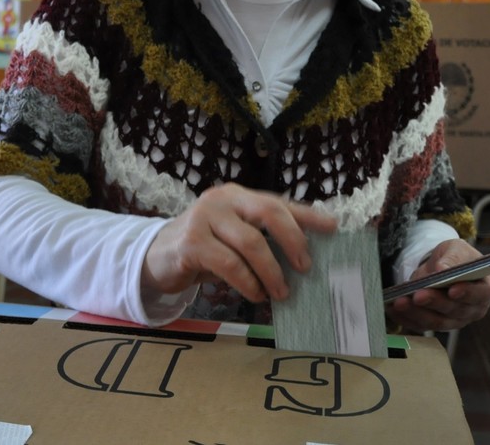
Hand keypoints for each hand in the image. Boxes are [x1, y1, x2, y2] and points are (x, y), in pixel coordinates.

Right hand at [143, 183, 336, 302]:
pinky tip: (255, 294)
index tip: (333, 229)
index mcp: (238, 195)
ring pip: (251, 242)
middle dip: (293, 241)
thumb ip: (261, 238)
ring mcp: (204, 217)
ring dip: (272, 271)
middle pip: (269, 213)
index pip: (278, 201)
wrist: (156, 257)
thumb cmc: (204, 249)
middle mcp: (222, 199)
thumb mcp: (233, 238)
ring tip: (281, 292)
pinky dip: (247, 282)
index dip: (307, 215)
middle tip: (306, 268)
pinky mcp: (191, 242)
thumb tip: (304, 258)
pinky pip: (229, 264)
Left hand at [386, 239, 489, 331]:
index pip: (480, 294)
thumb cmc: (455, 257)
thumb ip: (453, 258)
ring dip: (416, 313)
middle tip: (418, 295)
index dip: (468, 293)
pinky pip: (420, 325)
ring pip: (436, 321)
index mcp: (485, 289)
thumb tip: (443, 269)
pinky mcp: (435, 324)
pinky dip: (405, 318)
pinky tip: (392, 308)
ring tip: (399, 302)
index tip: (452, 290)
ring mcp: (454, 320)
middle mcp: (472, 309)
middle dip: (434, 302)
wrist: (441, 267)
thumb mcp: (456, 249)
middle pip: (454, 310)